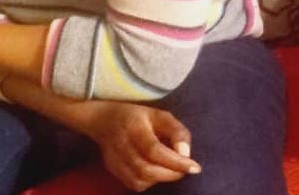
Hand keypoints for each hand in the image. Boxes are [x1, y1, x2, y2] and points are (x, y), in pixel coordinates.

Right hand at [84, 102, 200, 192]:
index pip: (154, 150)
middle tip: (184, 169)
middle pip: (146, 169)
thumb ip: (177, 132)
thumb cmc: (137, 117)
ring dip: (160, 178)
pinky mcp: (111, 168)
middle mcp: (120, 143)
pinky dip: (149, 181)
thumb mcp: (160, 115)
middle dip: (171, 174)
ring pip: (140, 180)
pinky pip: (134, 184)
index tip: (195, 167)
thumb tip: (186, 155)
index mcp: (133, 126)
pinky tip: (153, 170)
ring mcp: (113, 158)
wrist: (103, 120)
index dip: (176, 162)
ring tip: (168, 168)